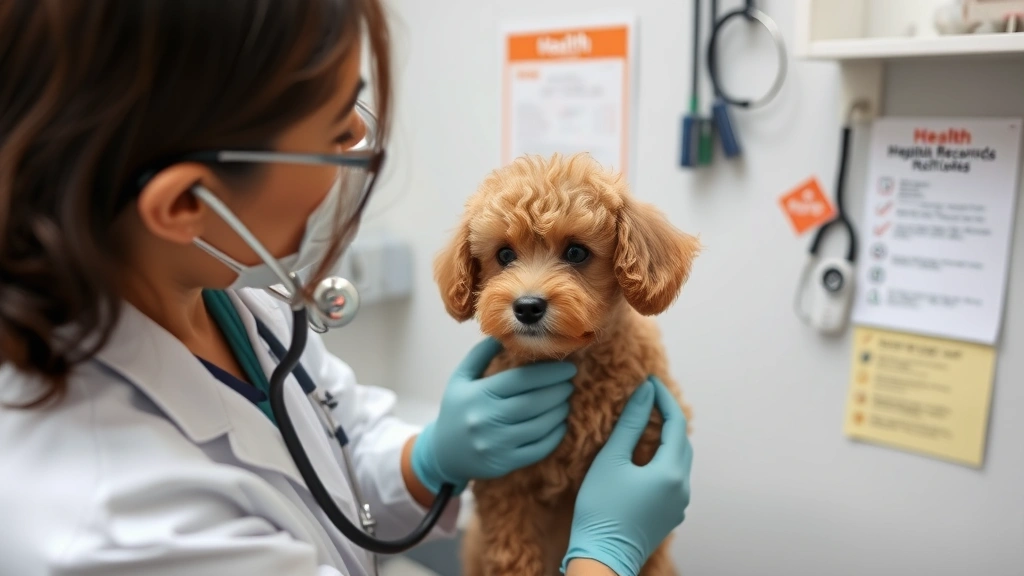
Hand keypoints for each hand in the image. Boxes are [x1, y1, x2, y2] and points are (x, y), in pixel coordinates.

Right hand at [411, 337, 575, 494]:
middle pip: (533, 402)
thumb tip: (503, 333)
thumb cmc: (456, 410)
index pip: (521, 380)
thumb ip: (480, 355)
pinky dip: (554, 436)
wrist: (443, 453)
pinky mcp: (505, 462)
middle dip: (558, 390)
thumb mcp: (461, 378)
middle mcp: (487, 419)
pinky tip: (560, 424)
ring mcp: (496, 443)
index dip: (549, 373)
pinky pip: (538, 449)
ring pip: (539, 425)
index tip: (567, 367)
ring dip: (559, 411)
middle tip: (570, 382)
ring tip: (565, 401)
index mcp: (478, 395)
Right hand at [562, 377, 692, 575]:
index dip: (664, 398)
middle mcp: (682, 488)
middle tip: (649, 397)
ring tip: (647, 421)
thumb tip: (645, 392)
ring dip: (667, 439)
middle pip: (682, 442)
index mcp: (671, 472)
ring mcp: (679, 504)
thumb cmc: (601, 509)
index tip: (649, 381)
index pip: (676, 423)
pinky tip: (645, 456)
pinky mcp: (670, 515)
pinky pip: (673, 479)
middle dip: (668, 417)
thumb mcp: (611, 460)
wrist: (601, 558)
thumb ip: (631, 423)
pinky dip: (663, 460)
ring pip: (679, 461)